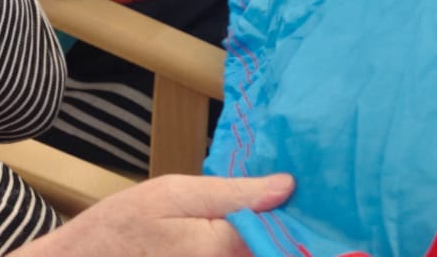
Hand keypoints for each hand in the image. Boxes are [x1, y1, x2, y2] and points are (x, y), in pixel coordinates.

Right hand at [22, 174, 294, 256]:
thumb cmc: (121, 229)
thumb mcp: (172, 194)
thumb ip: (232, 193)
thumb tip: (287, 185)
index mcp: (218, 250)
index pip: (282, 239)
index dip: (301, 221)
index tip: (316, 202)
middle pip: (271, 250)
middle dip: (284, 233)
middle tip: (294, 207)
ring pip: (253, 255)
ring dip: (265, 240)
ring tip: (275, 218)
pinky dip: (245, 249)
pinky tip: (245, 233)